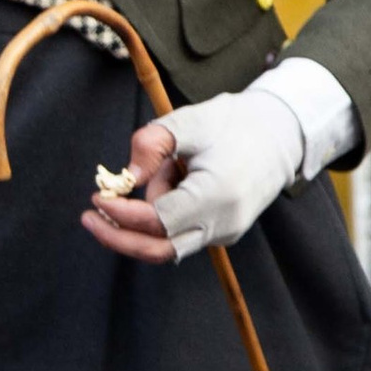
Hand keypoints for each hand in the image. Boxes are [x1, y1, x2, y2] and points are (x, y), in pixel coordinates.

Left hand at [83, 88, 305, 263]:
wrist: (280, 134)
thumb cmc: (233, 123)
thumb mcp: (188, 122)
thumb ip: (151, 145)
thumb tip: (126, 178)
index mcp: (216, 196)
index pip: (158, 221)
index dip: (122, 215)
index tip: (97, 197)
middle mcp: (223, 224)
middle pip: (160, 248)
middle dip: (119, 237)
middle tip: (89, 217)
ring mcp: (225, 233)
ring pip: (169, 245)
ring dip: (147, 218)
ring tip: (166, 168)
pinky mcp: (224, 233)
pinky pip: (182, 234)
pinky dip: (165, 214)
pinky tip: (177, 178)